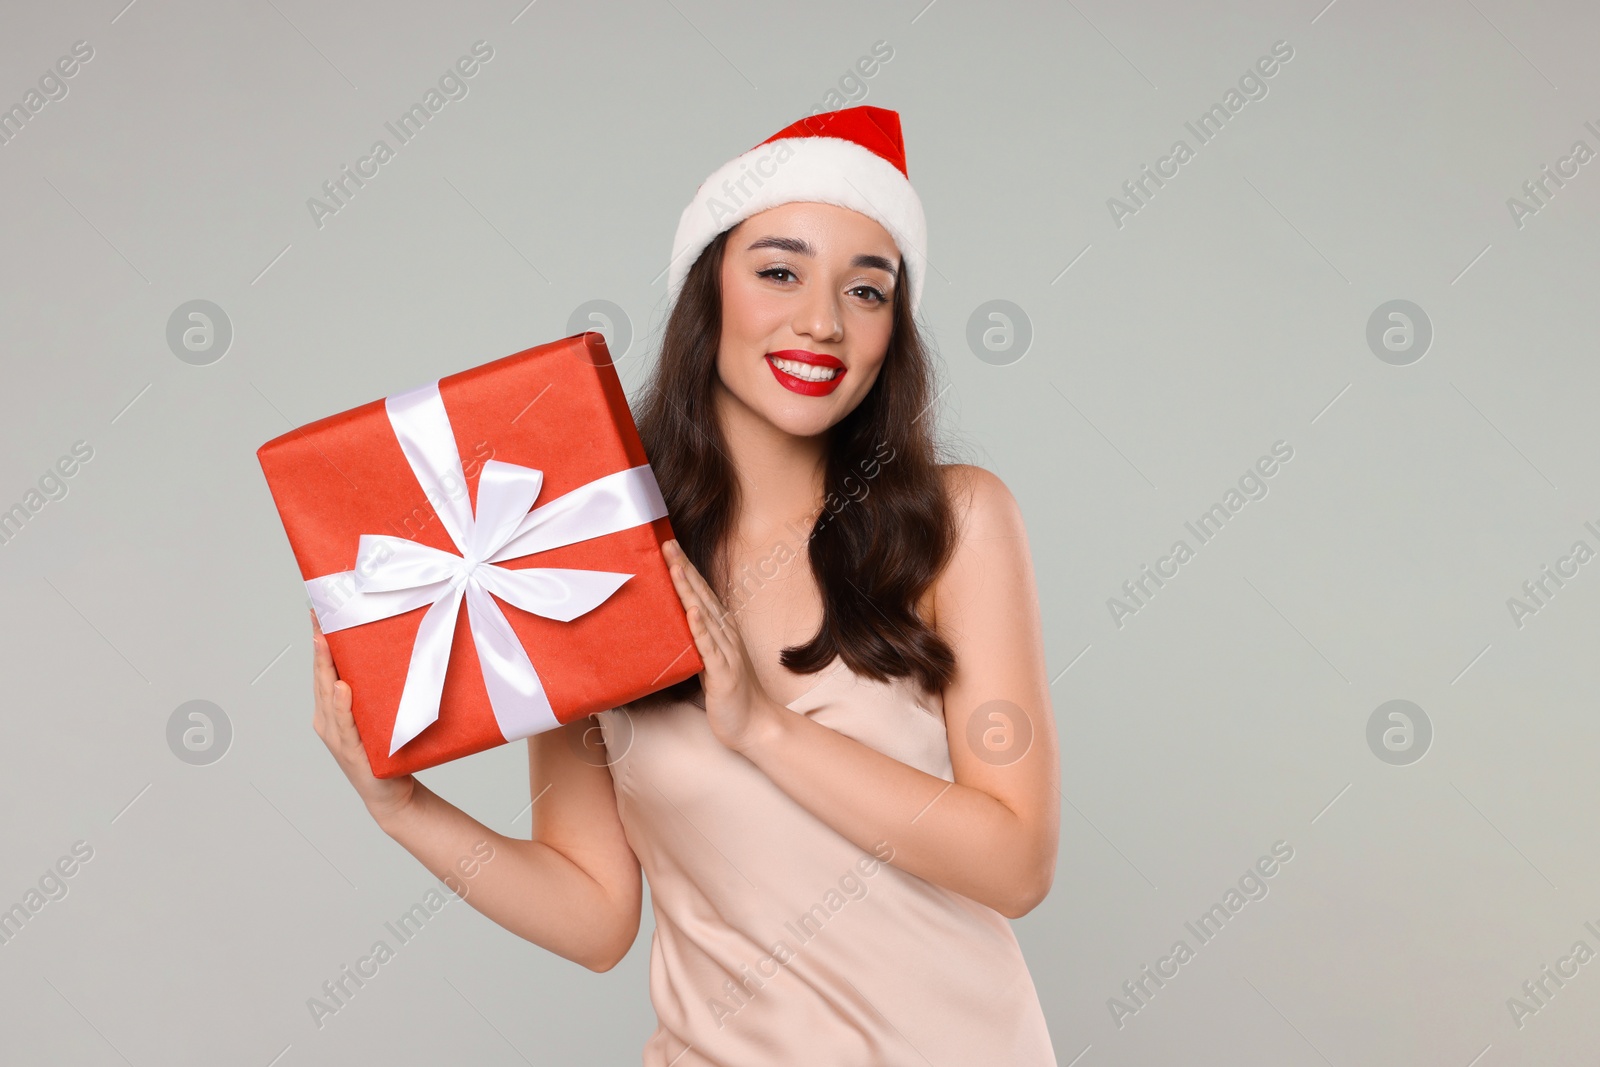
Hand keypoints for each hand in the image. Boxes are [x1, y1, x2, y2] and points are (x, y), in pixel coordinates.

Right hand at [311, 609, 416, 824]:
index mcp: (332, 708)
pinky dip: (342, 706)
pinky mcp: (352, 751)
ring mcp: (337, 736)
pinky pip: (346, 725)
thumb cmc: (388, 750)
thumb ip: (378, 688)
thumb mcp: (382, 712)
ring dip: (325, 667)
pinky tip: (342, 688)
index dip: (321, 639)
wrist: (393, 794)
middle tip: (318, 614)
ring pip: (328, 695)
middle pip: (321, 676)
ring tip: (324, 640)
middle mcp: (328, 719)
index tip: (319, 609)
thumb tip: (390, 650)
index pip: (325, 667)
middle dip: (319, 644)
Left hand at [663, 539, 784, 753]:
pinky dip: (700, 629)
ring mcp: (727, 653)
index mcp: (721, 631)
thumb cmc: (730, 695)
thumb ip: (697, 641)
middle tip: (666, 544)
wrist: (754, 726)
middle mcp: (726, 636)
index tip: (669, 547)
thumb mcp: (709, 662)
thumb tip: (678, 622)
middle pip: (702, 596)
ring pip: (704, 616)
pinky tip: (692, 612)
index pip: (701, 594)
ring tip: (674, 567)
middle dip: (683, 569)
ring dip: (689, 591)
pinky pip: (710, 649)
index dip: (686, 570)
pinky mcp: (724, 674)